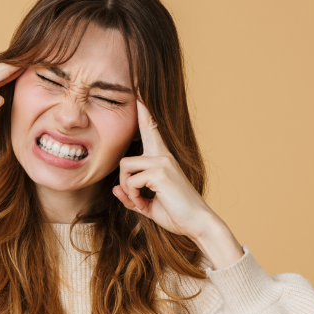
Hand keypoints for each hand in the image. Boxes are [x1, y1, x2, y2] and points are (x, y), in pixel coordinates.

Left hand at [113, 97, 244, 267]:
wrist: (198, 223)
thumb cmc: (177, 214)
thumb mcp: (148, 205)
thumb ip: (132, 195)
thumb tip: (115, 189)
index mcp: (162, 158)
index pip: (150, 128)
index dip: (143, 110)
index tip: (138, 90)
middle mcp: (162, 155)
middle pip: (125, 160)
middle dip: (125, 184)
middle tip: (137, 200)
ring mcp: (162, 161)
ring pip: (125, 169)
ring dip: (129, 190)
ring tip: (143, 202)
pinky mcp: (160, 171)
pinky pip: (131, 181)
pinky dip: (134, 197)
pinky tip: (146, 204)